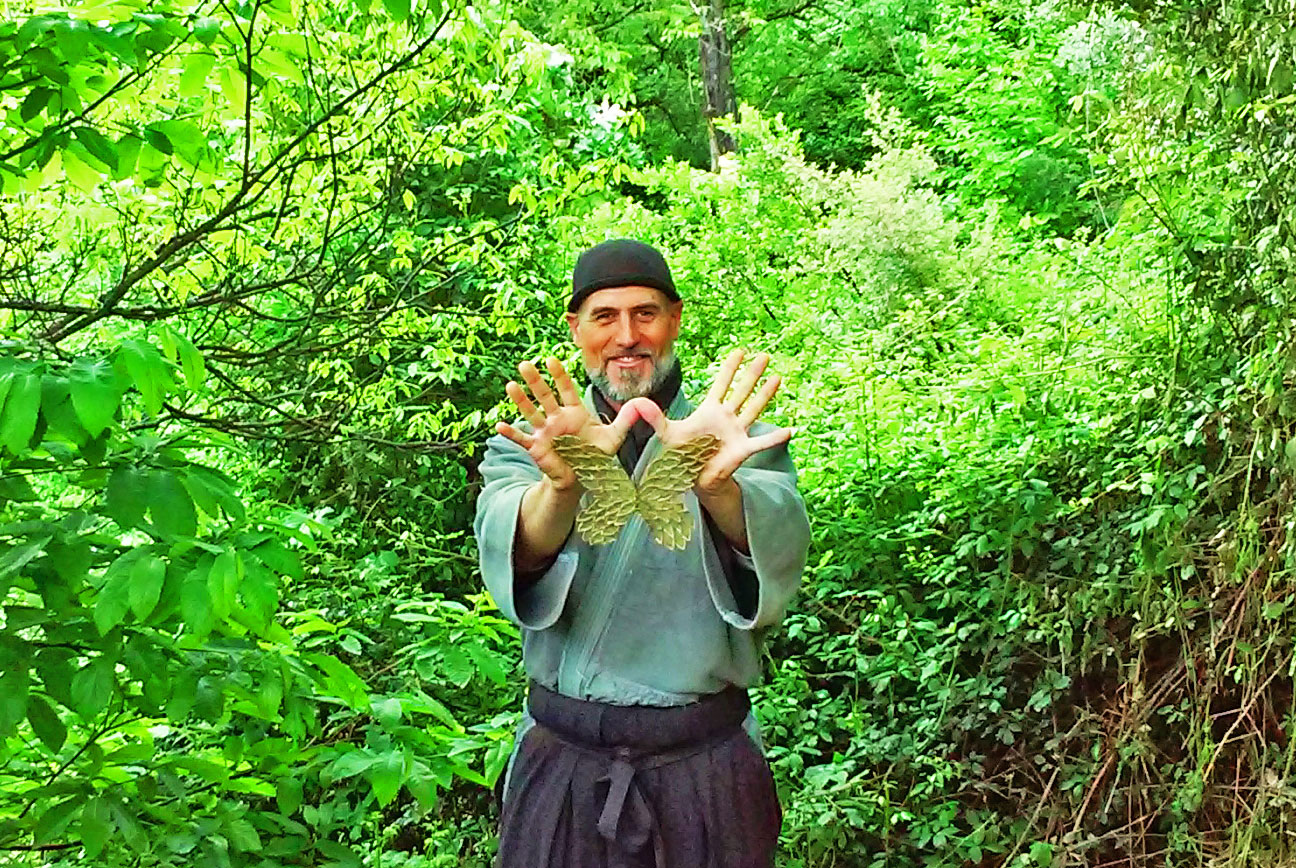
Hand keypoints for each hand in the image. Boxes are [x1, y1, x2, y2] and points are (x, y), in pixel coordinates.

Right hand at [495, 357, 641, 490]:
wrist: (583, 477)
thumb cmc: (596, 455)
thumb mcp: (613, 437)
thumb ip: (626, 420)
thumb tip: (643, 403)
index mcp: (574, 412)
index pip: (566, 389)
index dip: (559, 375)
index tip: (551, 359)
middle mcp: (556, 418)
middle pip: (544, 395)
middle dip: (535, 380)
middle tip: (525, 364)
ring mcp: (545, 432)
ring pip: (531, 412)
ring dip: (520, 400)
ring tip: (510, 385)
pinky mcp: (537, 447)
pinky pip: (522, 439)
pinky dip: (511, 433)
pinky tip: (499, 426)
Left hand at [635, 349, 790, 494]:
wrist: (693, 478)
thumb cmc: (683, 454)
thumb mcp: (667, 433)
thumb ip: (655, 417)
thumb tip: (636, 403)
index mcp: (711, 411)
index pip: (722, 384)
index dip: (730, 368)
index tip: (740, 350)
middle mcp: (727, 418)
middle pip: (741, 390)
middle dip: (752, 373)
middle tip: (765, 355)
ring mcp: (737, 432)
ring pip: (753, 409)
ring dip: (765, 394)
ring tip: (777, 378)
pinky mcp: (742, 449)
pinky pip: (761, 443)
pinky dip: (775, 438)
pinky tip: (791, 430)